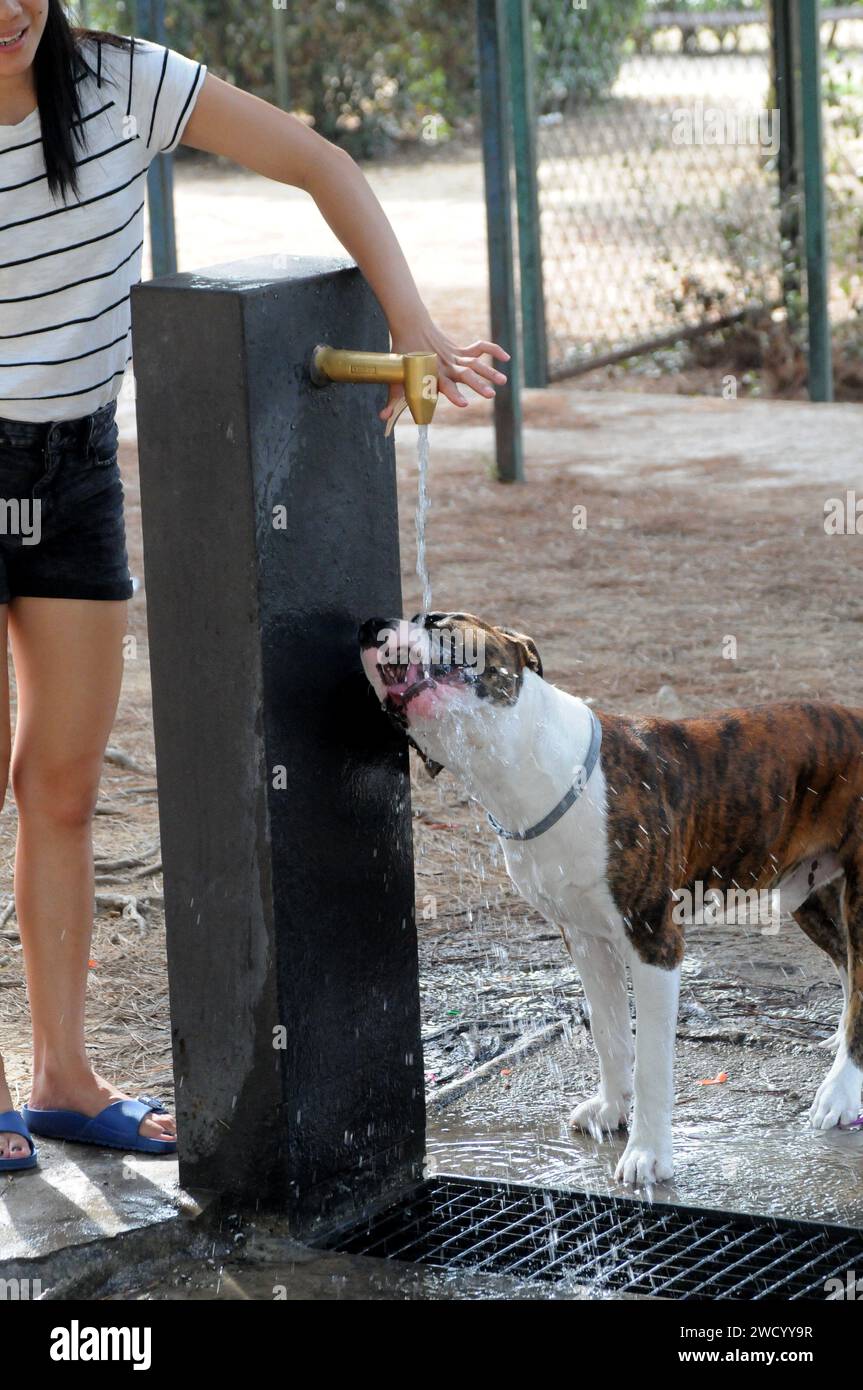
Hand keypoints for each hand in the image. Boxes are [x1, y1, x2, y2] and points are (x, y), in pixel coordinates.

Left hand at [380, 317, 509, 424]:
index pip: (444, 386)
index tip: (464, 404)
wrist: (410, 325)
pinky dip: (492, 350)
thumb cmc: (404, 356)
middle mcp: (446, 366)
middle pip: (464, 376)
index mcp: (433, 375)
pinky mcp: (460, 349)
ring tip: (503, 381)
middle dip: (478, 385)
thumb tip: (382, 418)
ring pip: (475, 364)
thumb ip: (393, 400)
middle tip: (490, 395)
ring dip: (489, 372)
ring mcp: (454, 356)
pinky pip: (479, 349)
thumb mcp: (397, 379)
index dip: (454, 395)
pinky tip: (505, 358)